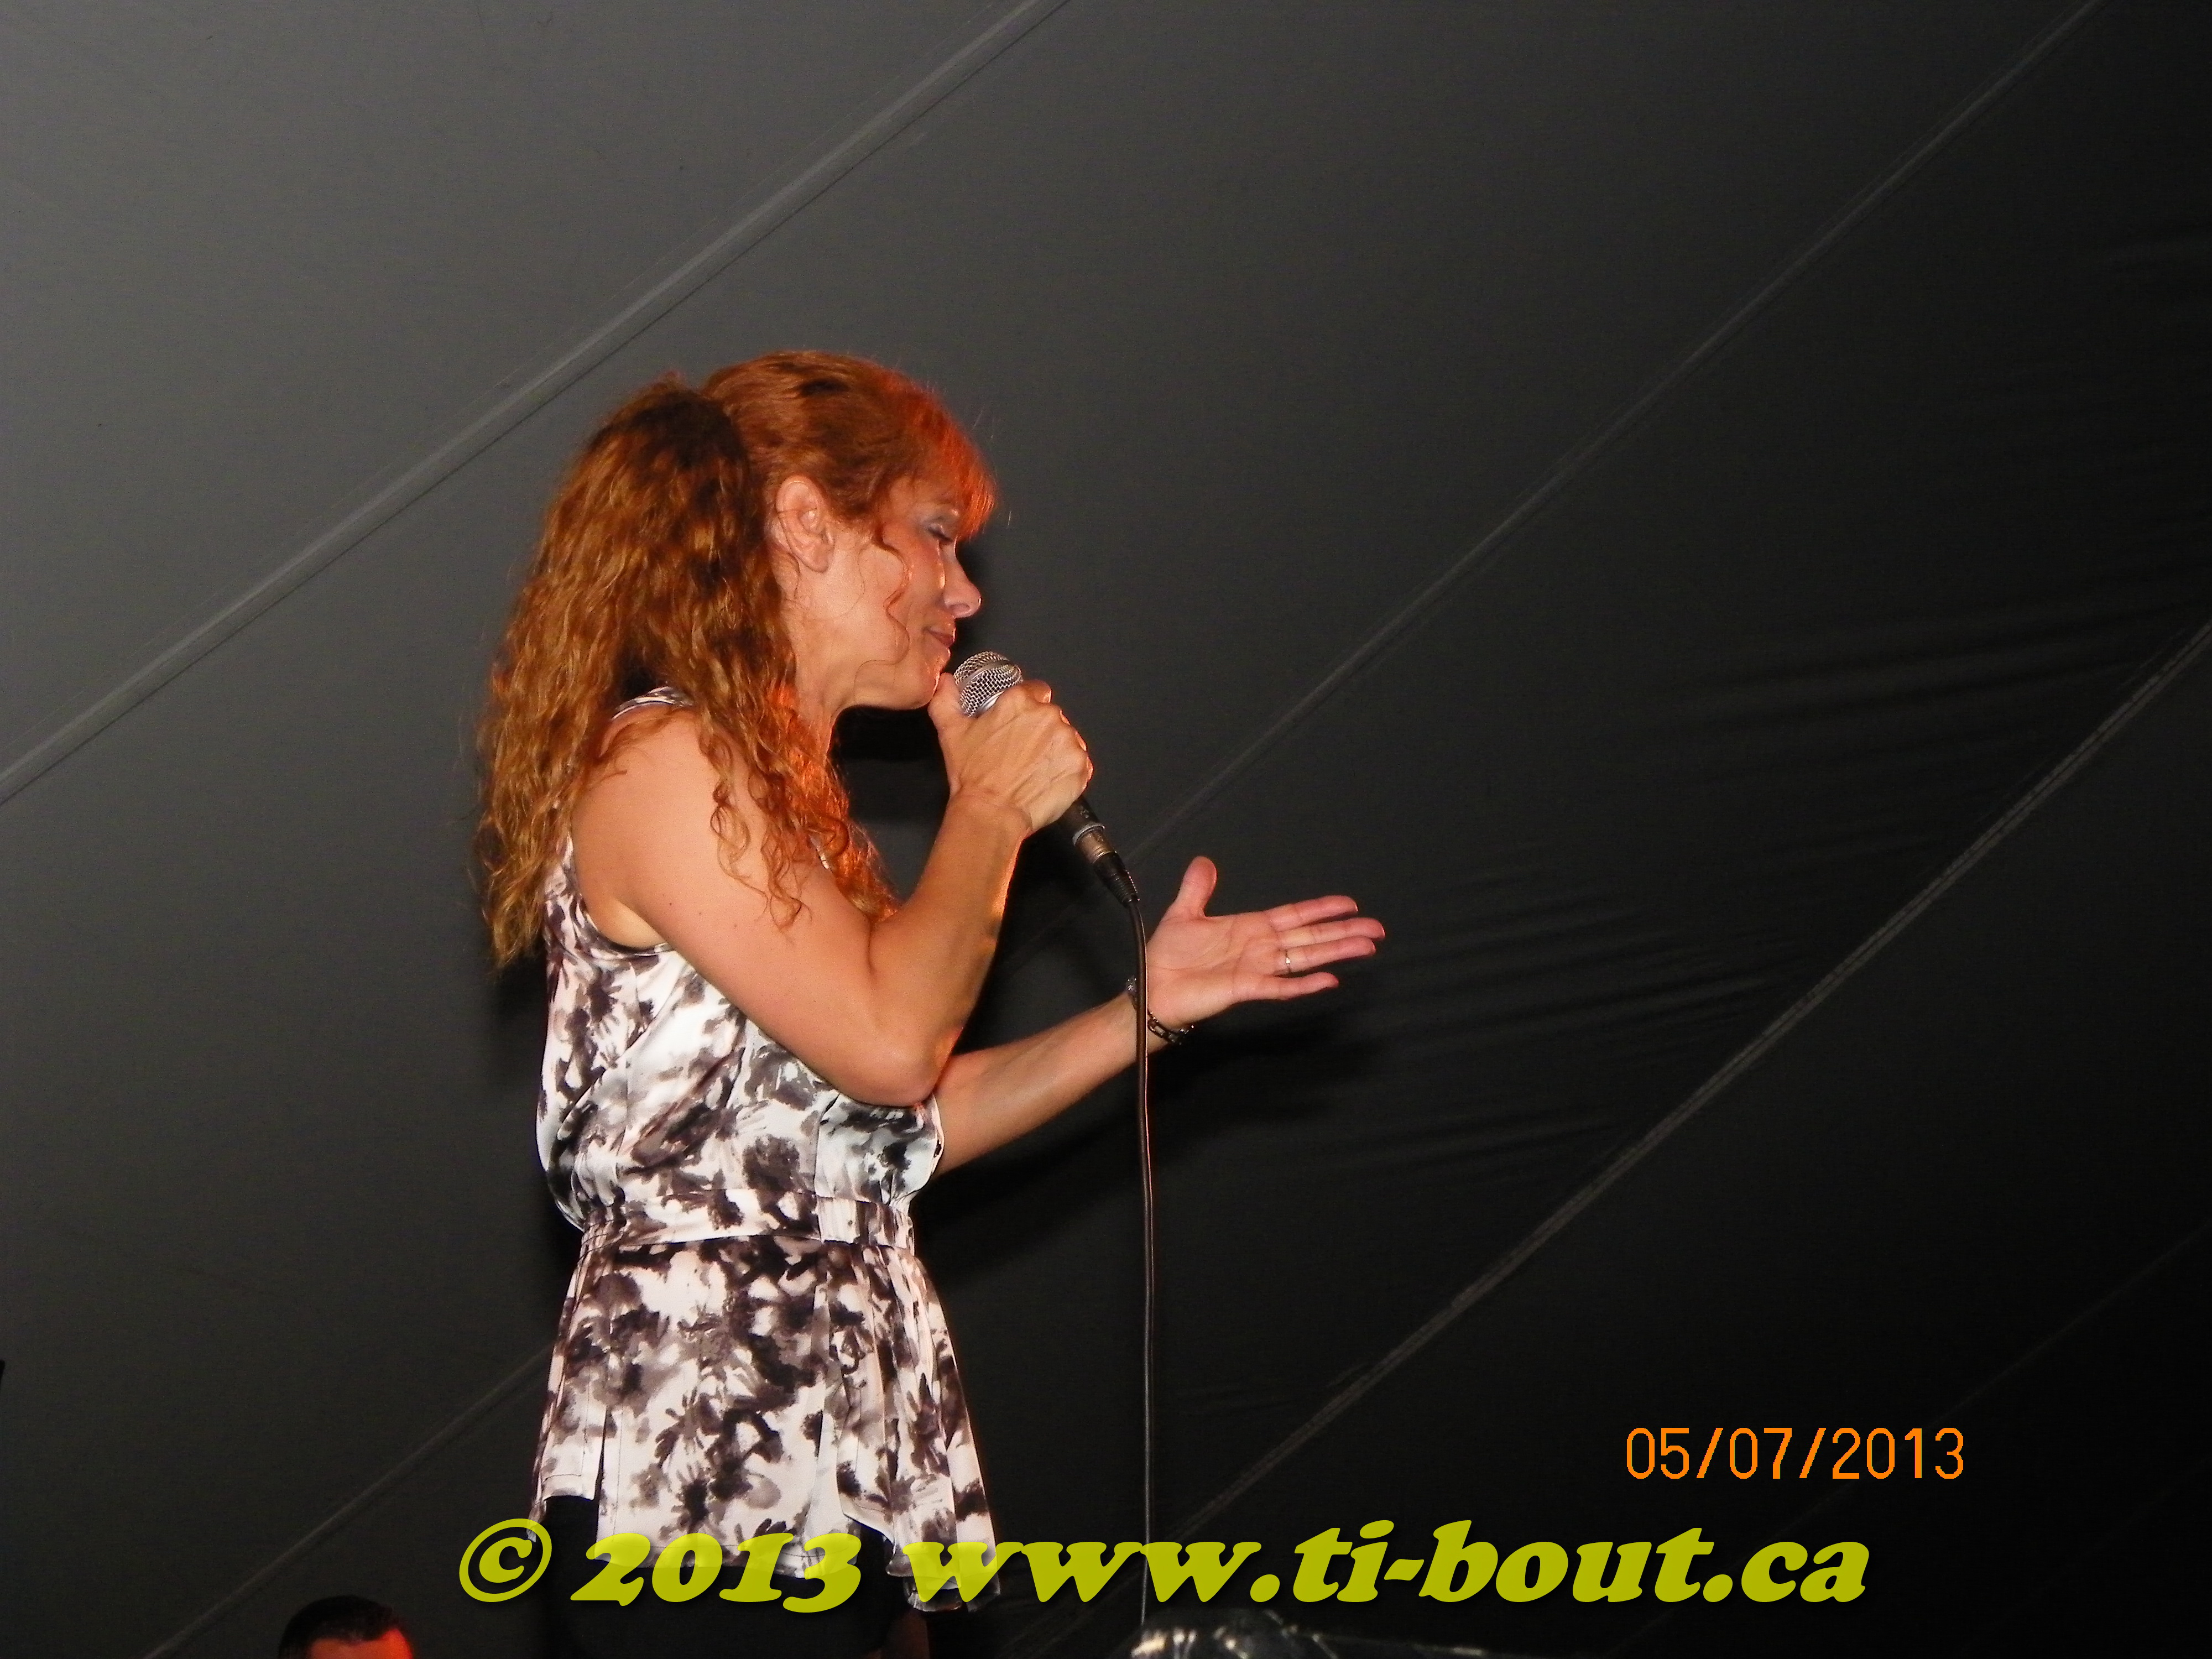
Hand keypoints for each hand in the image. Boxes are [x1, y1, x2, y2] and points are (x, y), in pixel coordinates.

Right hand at [928, 671, 1090, 834]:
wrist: (992, 812)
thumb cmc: (973, 776)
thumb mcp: (950, 732)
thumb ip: (946, 700)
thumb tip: (946, 683)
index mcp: (1019, 702)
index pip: (1035, 690)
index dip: (1027, 707)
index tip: (1020, 723)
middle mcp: (1047, 716)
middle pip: (1051, 715)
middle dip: (1039, 730)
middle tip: (1021, 752)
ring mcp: (1067, 741)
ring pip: (1065, 738)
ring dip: (1054, 749)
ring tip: (1032, 768)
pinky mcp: (1080, 766)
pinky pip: (1078, 762)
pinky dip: (1066, 770)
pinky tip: (1046, 779)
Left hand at [1142, 856, 1383, 1029]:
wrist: (1151, 988)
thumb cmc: (1168, 957)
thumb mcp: (1184, 913)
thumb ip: (1198, 888)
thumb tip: (1204, 861)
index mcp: (1251, 928)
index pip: (1295, 916)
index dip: (1322, 909)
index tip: (1350, 905)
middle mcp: (1260, 948)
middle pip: (1310, 937)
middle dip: (1344, 932)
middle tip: (1376, 929)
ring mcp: (1256, 969)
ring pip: (1305, 959)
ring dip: (1336, 952)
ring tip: (1366, 948)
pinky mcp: (1245, 988)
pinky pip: (1280, 985)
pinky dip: (1304, 983)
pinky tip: (1329, 979)